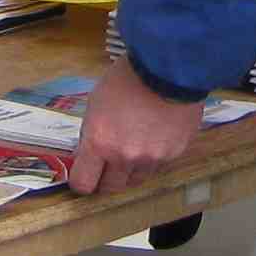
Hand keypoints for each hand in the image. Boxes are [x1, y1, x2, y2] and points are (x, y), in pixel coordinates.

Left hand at [67, 62, 206, 197]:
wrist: (169, 68)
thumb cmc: (128, 78)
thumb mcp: (96, 102)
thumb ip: (92, 133)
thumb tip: (90, 153)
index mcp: (100, 143)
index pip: (84, 183)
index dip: (81, 181)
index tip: (84, 175)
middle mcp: (125, 157)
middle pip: (111, 188)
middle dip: (105, 179)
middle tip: (107, 166)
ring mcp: (152, 158)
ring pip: (136, 178)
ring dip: (131, 169)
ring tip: (134, 145)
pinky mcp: (174, 154)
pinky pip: (158, 165)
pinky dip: (153, 157)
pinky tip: (154, 136)